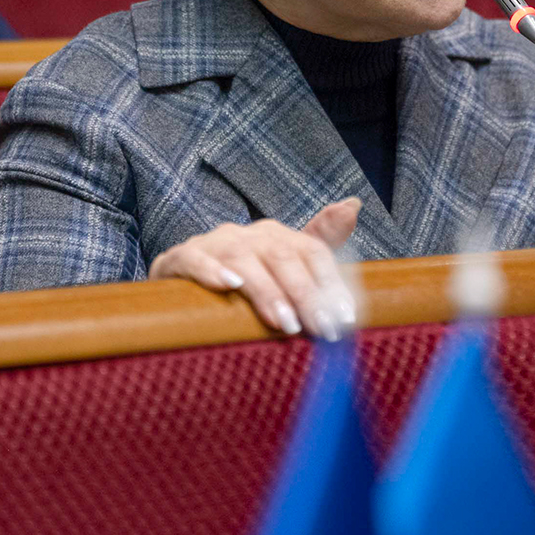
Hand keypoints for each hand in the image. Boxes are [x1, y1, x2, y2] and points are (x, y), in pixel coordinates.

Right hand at [149, 199, 360, 339]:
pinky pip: (196, 259)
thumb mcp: (282, 265)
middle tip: (323, 329)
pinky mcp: (181, 257)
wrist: (180, 276)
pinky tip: (230, 286)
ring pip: (245, 260)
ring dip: (268, 292)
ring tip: (287, 324)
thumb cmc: (241, 277)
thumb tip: (354, 204)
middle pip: (283, 257)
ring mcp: (214, 244)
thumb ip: (320, 243)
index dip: (332, 282)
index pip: (313, 252)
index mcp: (278, 236)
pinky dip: (212, 271)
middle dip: (307, 295)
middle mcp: (249, 234)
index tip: (346, 317)